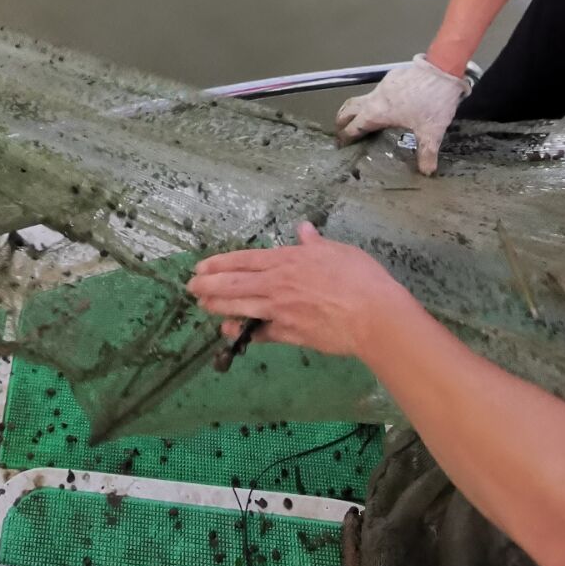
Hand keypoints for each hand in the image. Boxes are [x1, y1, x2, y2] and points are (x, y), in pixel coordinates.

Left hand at [186, 222, 417, 361]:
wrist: (374, 316)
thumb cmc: (360, 278)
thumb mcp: (338, 252)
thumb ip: (315, 243)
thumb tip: (303, 230)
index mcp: (287, 261)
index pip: (244, 260)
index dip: (219, 264)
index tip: (201, 267)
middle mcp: (277, 285)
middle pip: (233, 284)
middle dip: (208, 286)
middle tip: (191, 288)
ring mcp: (280, 311)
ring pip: (240, 309)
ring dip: (218, 308)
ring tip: (204, 307)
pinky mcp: (289, 335)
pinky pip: (261, 333)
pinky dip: (247, 333)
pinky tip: (235, 333)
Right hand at [335, 54, 468, 173]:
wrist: (443, 69)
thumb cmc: (434, 102)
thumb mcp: (431, 132)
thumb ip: (427, 153)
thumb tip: (427, 172)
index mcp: (377, 112)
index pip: (353, 127)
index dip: (345, 136)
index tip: (341, 145)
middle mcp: (375, 98)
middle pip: (349, 108)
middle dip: (342, 120)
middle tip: (341, 130)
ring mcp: (383, 85)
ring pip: (362, 98)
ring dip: (358, 109)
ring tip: (362, 120)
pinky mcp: (393, 77)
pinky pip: (377, 91)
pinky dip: (374, 100)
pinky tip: (388, 106)